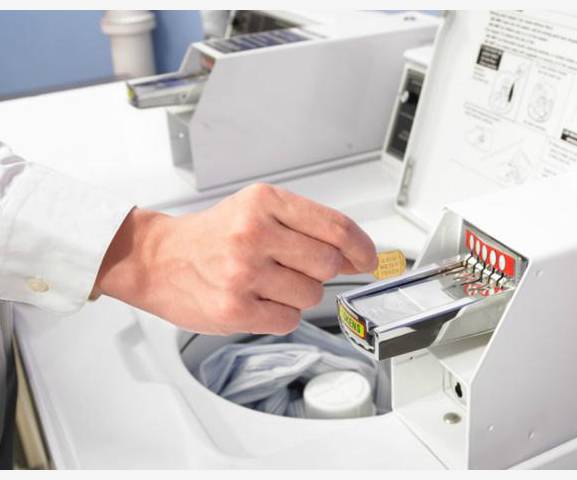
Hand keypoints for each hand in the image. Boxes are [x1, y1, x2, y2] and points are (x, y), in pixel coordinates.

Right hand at [92, 183, 377, 334]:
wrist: (158, 259)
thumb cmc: (210, 236)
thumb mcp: (257, 210)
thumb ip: (306, 227)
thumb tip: (354, 254)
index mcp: (264, 202)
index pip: (335, 227)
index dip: (362, 247)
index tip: (369, 259)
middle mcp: (254, 234)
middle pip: (328, 264)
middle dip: (319, 271)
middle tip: (293, 268)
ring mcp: (243, 273)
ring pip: (311, 295)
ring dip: (298, 294)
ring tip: (267, 283)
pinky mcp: (234, 308)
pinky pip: (289, 320)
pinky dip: (280, 314)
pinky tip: (257, 300)